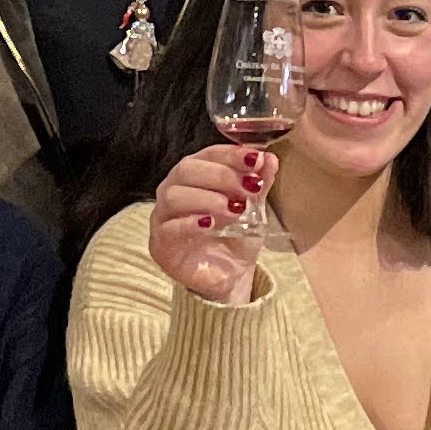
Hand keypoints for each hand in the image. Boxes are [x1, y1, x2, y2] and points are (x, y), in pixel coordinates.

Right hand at [147, 143, 272, 302]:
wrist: (230, 275)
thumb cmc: (236, 236)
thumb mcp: (254, 208)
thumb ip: (259, 183)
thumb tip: (270, 159)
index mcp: (195, 175)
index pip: (208, 154)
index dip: (231, 154)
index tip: (256, 160)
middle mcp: (173, 190)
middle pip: (186, 169)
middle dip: (220, 175)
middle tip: (247, 189)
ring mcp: (163, 217)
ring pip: (173, 196)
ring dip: (207, 198)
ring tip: (234, 209)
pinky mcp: (161, 245)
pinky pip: (169, 228)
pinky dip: (190, 223)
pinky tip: (210, 225)